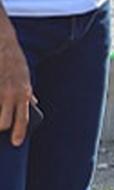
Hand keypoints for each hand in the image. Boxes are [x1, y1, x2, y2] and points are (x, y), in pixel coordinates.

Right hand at [0, 27, 32, 146]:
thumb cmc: (16, 64)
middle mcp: (10, 95)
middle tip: (1, 126)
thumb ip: (28, 94)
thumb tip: (33, 104)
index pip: (23, 119)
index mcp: (23, 94)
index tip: (16, 143)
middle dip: (0, 127)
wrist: (4, 46)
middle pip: (3, 123)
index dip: (19, 133)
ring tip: (1, 115)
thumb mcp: (26, 79)